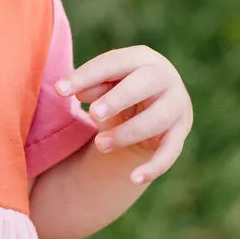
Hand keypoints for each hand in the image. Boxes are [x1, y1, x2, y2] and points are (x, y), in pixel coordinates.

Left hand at [55, 45, 192, 185]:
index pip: (114, 63)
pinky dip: (153, 167)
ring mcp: (177, 106)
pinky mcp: (179, 133)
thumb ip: (92, 86)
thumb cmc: (119, 94)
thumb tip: (78, 91)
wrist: (148, 113)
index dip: (86, 75)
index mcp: (142, 59)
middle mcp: (165, 78)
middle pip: (145, 84)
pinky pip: (170, 152)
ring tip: (99, 145)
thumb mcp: (104, 88)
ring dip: (127, 133)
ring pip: (156, 120)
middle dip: (118, 99)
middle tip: (93, 114)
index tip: (59, 90)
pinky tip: (133, 179)